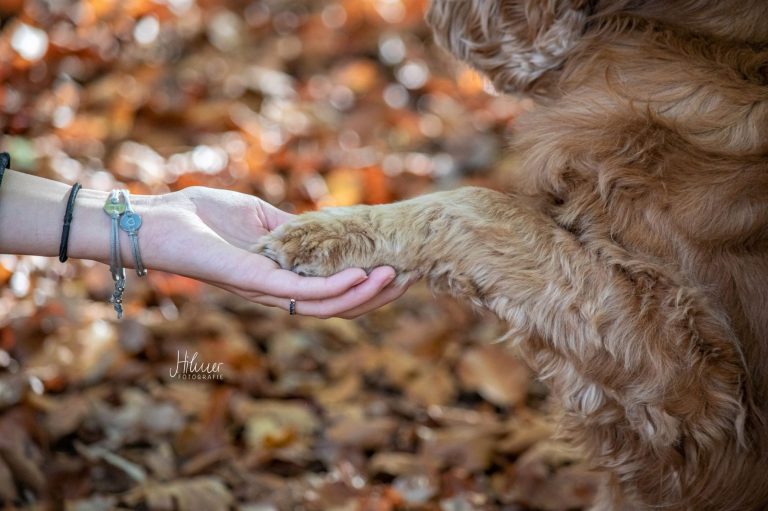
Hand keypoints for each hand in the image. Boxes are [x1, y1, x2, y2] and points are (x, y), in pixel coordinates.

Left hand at [139, 186, 411, 317]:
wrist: (158, 220)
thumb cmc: (201, 216)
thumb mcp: (261, 219)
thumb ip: (293, 229)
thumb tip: (325, 226)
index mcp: (281, 279)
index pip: (331, 293)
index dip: (366, 286)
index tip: (397, 269)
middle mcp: (277, 293)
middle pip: (336, 308)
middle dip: (375, 298)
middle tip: (408, 279)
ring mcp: (266, 291)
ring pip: (326, 307)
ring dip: (364, 296)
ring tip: (394, 278)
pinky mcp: (255, 283)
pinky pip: (302, 294)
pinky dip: (336, 288)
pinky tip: (363, 274)